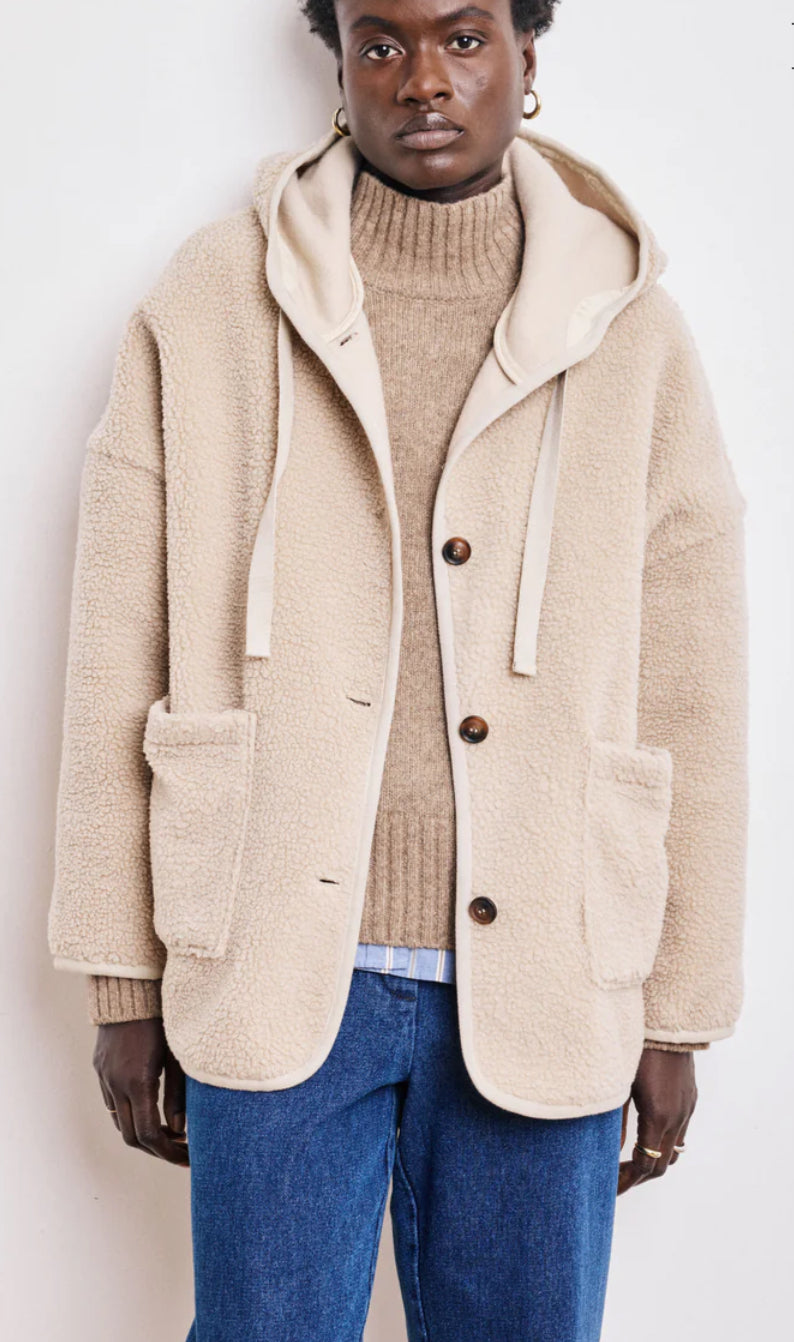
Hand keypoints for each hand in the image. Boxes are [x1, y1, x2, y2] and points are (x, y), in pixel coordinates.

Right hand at [92, 1018, 188, 1164]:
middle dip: (157, 1149)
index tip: (188, 1156)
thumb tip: (180, 1129)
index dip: (169, 1151)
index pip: (150, 1134)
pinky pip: (111, 1104)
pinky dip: (129, 1116)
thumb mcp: (177, 1057)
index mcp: (138, 1082)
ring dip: (142, 1134)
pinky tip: (150, 1111)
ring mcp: (104, 1077)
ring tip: (170, 1133)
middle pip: (131, 1136)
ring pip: (119, 1122)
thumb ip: (178, 1095)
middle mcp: (116, 1084)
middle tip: (181, 1150)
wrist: (130, 989)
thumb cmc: (162, 1019)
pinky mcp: (100, 1069)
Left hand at [617, 1048, 696, 1193]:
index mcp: (659, 1116)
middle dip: (639, 1176)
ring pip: (675, 1150)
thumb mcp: (620, 1084)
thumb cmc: (638, 1048)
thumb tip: (607, 1153)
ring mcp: (687, 1108)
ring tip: (630, 1161)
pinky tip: (648, 1136)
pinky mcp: (691, 1098)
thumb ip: (616, 1122)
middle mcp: (678, 1117)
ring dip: (654, 1160)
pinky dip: (665, 1143)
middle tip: (616, 1180)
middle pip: (662, 1164)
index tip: (610, 1187)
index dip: (627, 1180)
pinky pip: (681, 1132)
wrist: (669, 1023)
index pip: (646, 1164)